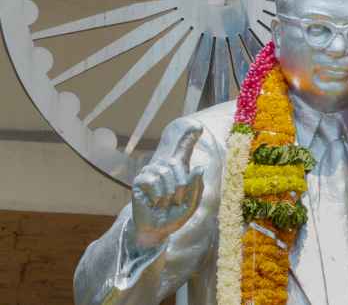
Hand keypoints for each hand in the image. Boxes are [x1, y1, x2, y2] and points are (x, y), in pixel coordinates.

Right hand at [131, 122, 204, 248]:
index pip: (184, 149)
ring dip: (168, 192)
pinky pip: (152, 179)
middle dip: (181, 186)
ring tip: (164, 203)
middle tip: (176, 202)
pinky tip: (155, 202)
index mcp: (180, 171)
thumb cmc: (175, 216)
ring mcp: (151, 172)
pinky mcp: (140, 180)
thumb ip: (197, 186)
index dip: (189, 137)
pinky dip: (157, 193)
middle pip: (177, 164)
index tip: (198, 125)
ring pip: (165, 172)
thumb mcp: (191, 204)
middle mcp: (165, 168)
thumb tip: (199, 167)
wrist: (157, 231)